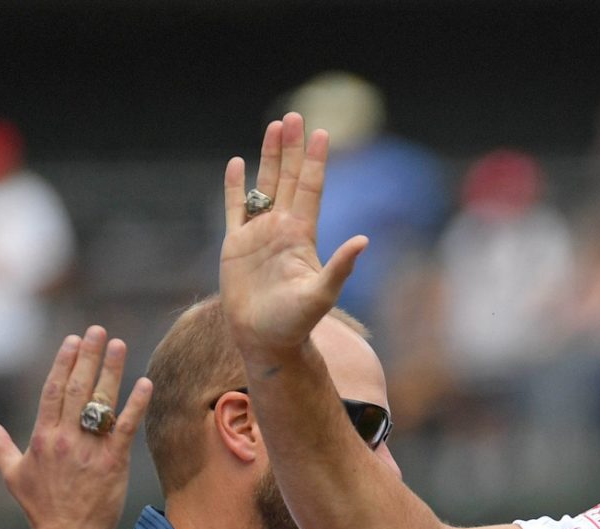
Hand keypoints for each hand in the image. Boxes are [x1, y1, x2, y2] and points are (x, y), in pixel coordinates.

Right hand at [0, 328, 148, 528]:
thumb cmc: (41, 508)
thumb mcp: (13, 474)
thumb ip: (0, 446)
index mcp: (42, 436)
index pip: (53, 390)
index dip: (64, 362)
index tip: (73, 341)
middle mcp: (65, 437)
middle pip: (78, 387)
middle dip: (88, 356)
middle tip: (97, 331)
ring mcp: (90, 449)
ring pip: (101, 402)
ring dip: (110, 370)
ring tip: (117, 345)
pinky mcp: (113, 462)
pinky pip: (125, 428)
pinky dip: (136, 405)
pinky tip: (145, 384)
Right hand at [220, 113, 365, 361]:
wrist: (266, 340)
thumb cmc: (296, 324)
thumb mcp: (322, 295)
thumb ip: (341, 267)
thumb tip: (364, 240)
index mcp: (302, 236)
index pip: (310, 189)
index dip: (315, 162)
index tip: (322, 132)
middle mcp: (282, 230)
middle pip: (288, 179)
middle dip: (292, 148)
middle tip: (296, 116)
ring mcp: (258, 235)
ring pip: (264, 186)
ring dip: (268, 157)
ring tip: (274, 126)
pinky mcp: (235, 245)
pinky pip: (235, 209)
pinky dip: (235, 187)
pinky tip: (237, 164)